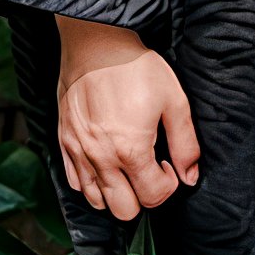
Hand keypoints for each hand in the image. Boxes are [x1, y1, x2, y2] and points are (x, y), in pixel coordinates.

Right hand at [53, 17, 198, 220]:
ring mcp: (79, 152)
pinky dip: (91, 182)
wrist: (97, 44)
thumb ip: (186, 144)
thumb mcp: (175, 101)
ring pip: (95, 201)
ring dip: (115, 193)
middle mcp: (101, 158)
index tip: (169, 164)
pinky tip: (105, 162)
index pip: (153, 196)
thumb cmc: (136, 69)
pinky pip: (74, 181)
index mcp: (131, 150)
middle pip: (123, 210)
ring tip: (127, 168)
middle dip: (143, 197)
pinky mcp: (64, 142)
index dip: (168, 184)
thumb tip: (190, 177)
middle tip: (150, 169)